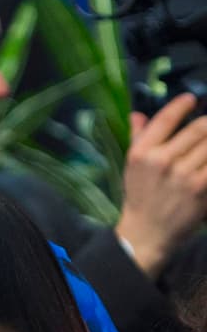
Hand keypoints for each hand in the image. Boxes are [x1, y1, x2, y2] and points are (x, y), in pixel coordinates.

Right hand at [115, 93, 206, 276]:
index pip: (166, 119)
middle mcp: (162, 161)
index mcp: (141, 153)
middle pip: (198, 129)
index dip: (182, 105)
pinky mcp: (200, 188)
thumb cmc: (140, 196)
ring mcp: (183, 175)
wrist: (148, 232)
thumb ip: (138, 137)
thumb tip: (139, 114)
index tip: (191, 99)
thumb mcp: (132, 166)